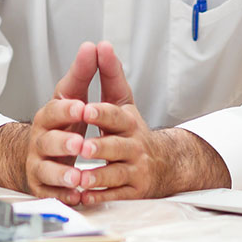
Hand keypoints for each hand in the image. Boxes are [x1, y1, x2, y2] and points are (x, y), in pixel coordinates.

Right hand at [23, 41, 98, 203]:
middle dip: (64, 142)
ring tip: (78, 176)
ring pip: (46, 169)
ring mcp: (39, 163)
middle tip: (80, 142)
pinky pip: (50, 192)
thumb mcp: (74, 95)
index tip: (82, 106)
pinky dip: (63, 195)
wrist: (42, 152)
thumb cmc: (63, 122)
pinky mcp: (42, 185)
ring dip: (62, 172)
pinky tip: (76, 195)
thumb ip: (84, 73)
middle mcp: (40, 140)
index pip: (55, 110)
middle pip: (47, 141)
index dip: (67, 109)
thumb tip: (94, 46)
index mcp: (49, 116)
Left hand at [74, 42, 230, 203]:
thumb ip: (110, 74)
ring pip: (116, 173)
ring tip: (81, 177)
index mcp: (128, 122)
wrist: (161, 163)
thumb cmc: (132, 130)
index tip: (85, 110)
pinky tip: (86, 196)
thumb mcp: (123, 100)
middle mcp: (134, 145)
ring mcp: (135, 169)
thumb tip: (101, 45)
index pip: (115, 115)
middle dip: (98, 148)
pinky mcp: (133, 190)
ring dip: (98, 176)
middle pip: (116, 146)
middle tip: (81, 148)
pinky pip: (116, 194)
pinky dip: (100, 197)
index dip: (101, 112)